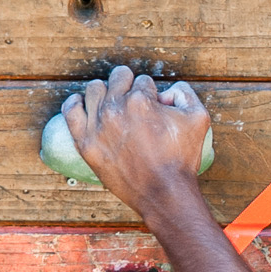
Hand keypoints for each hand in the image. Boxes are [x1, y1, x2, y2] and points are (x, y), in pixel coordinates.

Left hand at [60, 65, 210, 217]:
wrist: (164, 193)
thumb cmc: (181, 159)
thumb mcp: (199, 119)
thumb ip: (186, 93)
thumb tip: (168, 91)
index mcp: (141, 100)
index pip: (143, 81)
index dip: (151, 92)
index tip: (154, 106)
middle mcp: (116, 108)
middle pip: (117, 79)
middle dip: (129, 85)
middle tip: (135, 101)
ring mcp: (97, 125)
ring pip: (94, 89)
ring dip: (106, 91)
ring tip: (113, 103)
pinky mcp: (86, 142)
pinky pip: (71, 111)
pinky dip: (75, 102)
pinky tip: (83, 103)